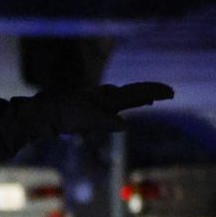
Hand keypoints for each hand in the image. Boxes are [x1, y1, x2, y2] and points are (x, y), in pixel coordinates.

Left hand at [51, 81, 173, 135]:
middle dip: (152, 92)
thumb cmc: (65, 115)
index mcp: (108, 98)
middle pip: (134, 92)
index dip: (154, 91)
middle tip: (170, 93)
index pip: (136, 93)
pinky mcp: (94, 110)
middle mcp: (107, 97)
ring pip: (126, 97)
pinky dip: (126, 104)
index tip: (170, 92)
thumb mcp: (85, 120)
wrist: (45, 113)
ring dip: (141, 97)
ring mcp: (100, 102)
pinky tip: (123, 111)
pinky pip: (116, 105)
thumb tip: (124, 125)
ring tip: (154, 98)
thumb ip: (105, 122)